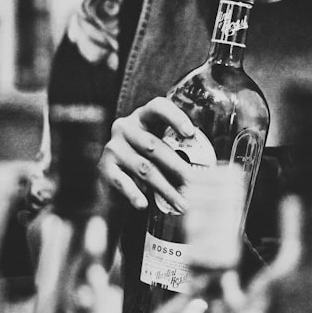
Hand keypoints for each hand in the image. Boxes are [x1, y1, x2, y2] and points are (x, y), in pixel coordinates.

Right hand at [101, 97, 194, 211]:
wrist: (116, 175)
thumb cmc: (149, 157)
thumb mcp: (160, 144)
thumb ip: (177, 148)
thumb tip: (207, 170)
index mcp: (143, 116)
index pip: (157, 107)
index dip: (174, 117)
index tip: (191, 133)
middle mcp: (125, 127)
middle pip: (153, 145)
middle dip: (177, 167)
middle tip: (195, 184)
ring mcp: (113, 147)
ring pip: (143, 168)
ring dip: (165, 188)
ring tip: (182, 204)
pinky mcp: (104, 167)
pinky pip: (122, 182)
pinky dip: (134, 194)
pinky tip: (144, 205)